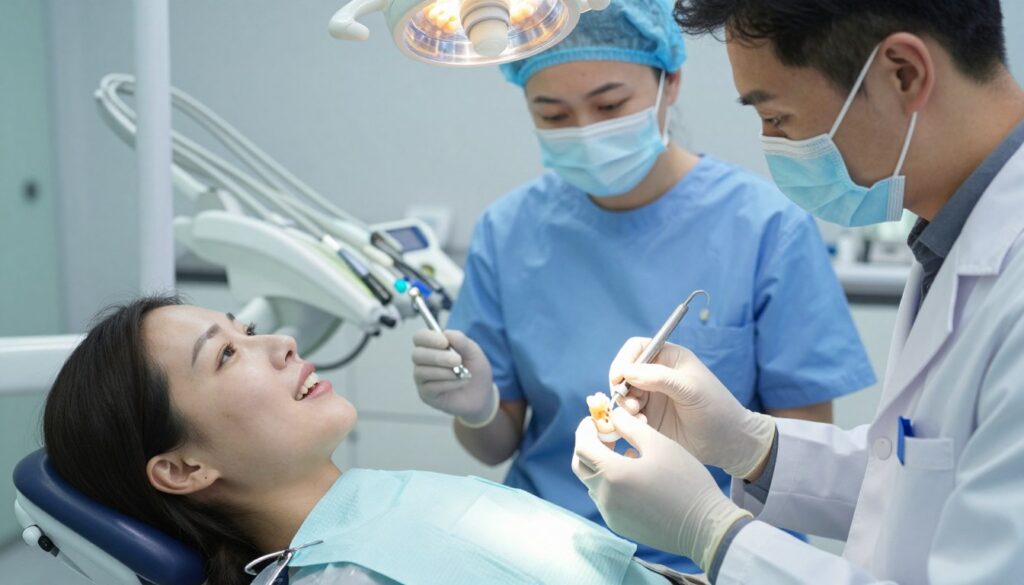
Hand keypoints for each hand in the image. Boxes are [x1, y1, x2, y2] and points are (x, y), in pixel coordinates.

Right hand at [412, 330, 497, 425]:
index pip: (420, 337)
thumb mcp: (473, 353)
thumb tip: (447, 333)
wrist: (482, 394)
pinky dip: (447, 383)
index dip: (429, 338)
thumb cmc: (475, 370)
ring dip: (445, 372)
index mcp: (432, 346)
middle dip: (438, 357)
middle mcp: (423, 361)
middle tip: (457, 360)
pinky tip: (459, 382)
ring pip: (422, 372)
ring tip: (462, 373)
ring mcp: (422, 379)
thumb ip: (462, 342)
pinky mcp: (426, 394)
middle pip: (417, 354)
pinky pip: (430, 387)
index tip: (445, 342)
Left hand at [572, 409, 750, 571]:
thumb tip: (613, 416)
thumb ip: (631, 427)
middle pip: (582, 466)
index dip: (585, 429)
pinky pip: (605, 499)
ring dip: (601, 465)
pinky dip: (611, 483)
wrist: (705, 526)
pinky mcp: (619, 525)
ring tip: (625, 453)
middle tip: (606, 435)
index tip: (596, 420)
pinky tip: (634, 476)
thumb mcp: (659, 445)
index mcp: (612, 473)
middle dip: (588, 446)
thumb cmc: (685, 480)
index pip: (582, 446)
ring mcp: (611, 514)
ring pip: (593, 483)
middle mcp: (605, 497)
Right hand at [610, 338, 774, 479]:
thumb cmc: (715, 409)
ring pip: (623, 394)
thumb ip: (658, 377)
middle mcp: (656, 375)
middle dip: (622, 386)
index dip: (624, 360)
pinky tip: (643, 426)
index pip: (637, 348)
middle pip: (624, 372)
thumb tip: (626, 371)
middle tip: (631, 403)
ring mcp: (651, 396)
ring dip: (625, 404)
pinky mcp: (648, 418)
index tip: (619, 378)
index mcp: (669, 358)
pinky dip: (628, 419)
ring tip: (638, 416)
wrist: (727, 444)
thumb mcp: (690, 389)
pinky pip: (627, 415)